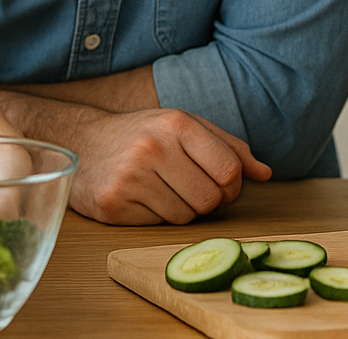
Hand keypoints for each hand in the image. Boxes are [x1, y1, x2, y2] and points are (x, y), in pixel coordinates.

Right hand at [58, 106, 271, 224]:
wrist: (83, 142)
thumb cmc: (143, 134)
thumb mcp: (185, 127)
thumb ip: (228, 147)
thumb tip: (265, 174)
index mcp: (177, 123)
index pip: (230, 170)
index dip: (233, 185)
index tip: (221, 185)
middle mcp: (154, 147)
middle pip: (212, 199)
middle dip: (210, 201)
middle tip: (193, 190)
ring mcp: (132, 176)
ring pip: (188, 216)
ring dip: (184, 210)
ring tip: (166, 190)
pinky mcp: (114, 203)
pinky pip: (160, 224)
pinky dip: (159, 216)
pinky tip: (144, 197)